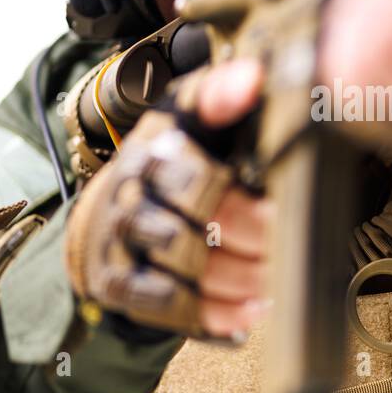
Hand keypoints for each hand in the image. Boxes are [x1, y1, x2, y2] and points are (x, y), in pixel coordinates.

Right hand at [65, 59, 272, 338]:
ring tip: (276, 279)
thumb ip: (219, 94)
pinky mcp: (120, 284)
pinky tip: (249, 312)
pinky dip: (216, 315)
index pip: (199, 174)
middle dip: (255, 238)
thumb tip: (253, 77)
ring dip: (243, 279)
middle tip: (288, 244)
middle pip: (201, 224)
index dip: (245, 196)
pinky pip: (171, 308)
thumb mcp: (186, 116)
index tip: (282, 205)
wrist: (103, 215)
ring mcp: (124, 243)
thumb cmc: (163, 162)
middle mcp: (133, 194)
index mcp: (156, 148)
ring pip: (189, 269)